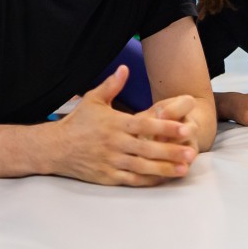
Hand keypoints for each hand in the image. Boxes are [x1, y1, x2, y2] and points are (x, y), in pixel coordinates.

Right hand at [54, 66, 198, 185]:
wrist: (55, 147)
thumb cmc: (77, 123)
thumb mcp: (92, 100)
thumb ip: (111, 86)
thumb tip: (124, 68)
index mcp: (115, 124)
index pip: (145, 124)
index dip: (167, 126)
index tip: (186, 127)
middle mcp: (115, 143)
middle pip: (148, 147)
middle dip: (171, 150)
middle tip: (192, 152)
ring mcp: (111, 161)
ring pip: (143, 166)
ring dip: (165, 168)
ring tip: (184, 169)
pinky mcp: (108, 176)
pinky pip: (132, 180)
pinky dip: (149, 180)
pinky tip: (163, 179)